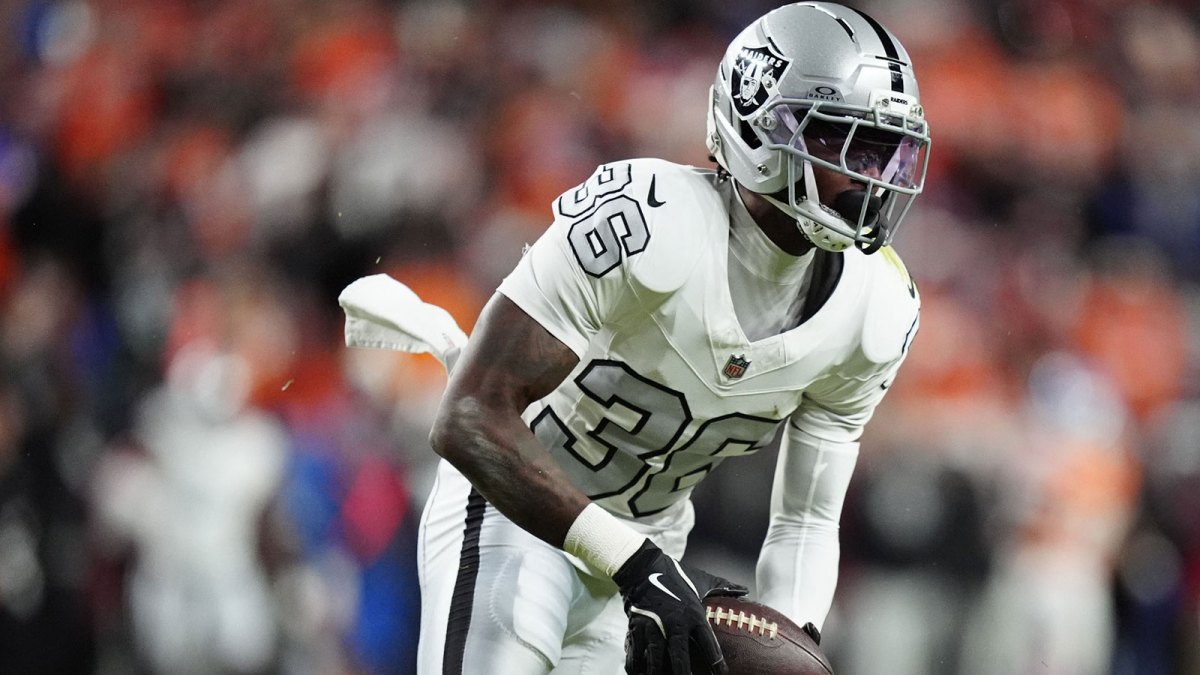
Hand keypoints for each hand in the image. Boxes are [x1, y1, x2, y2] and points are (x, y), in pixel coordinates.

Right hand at [613, 540, 747, 674]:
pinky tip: (640, 673)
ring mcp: (653, 628)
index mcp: (693, 614)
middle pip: (680, 658)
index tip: (721, 674)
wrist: (642, 567)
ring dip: (657, 674)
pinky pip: (635, 654)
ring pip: (655, 660)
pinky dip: (637, 667)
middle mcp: (673, 624)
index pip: (708, 643)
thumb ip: (723, 587)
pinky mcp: (636, 629)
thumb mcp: (701, 580)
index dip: (716, 662)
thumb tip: (745, 590)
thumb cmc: (675, 575)